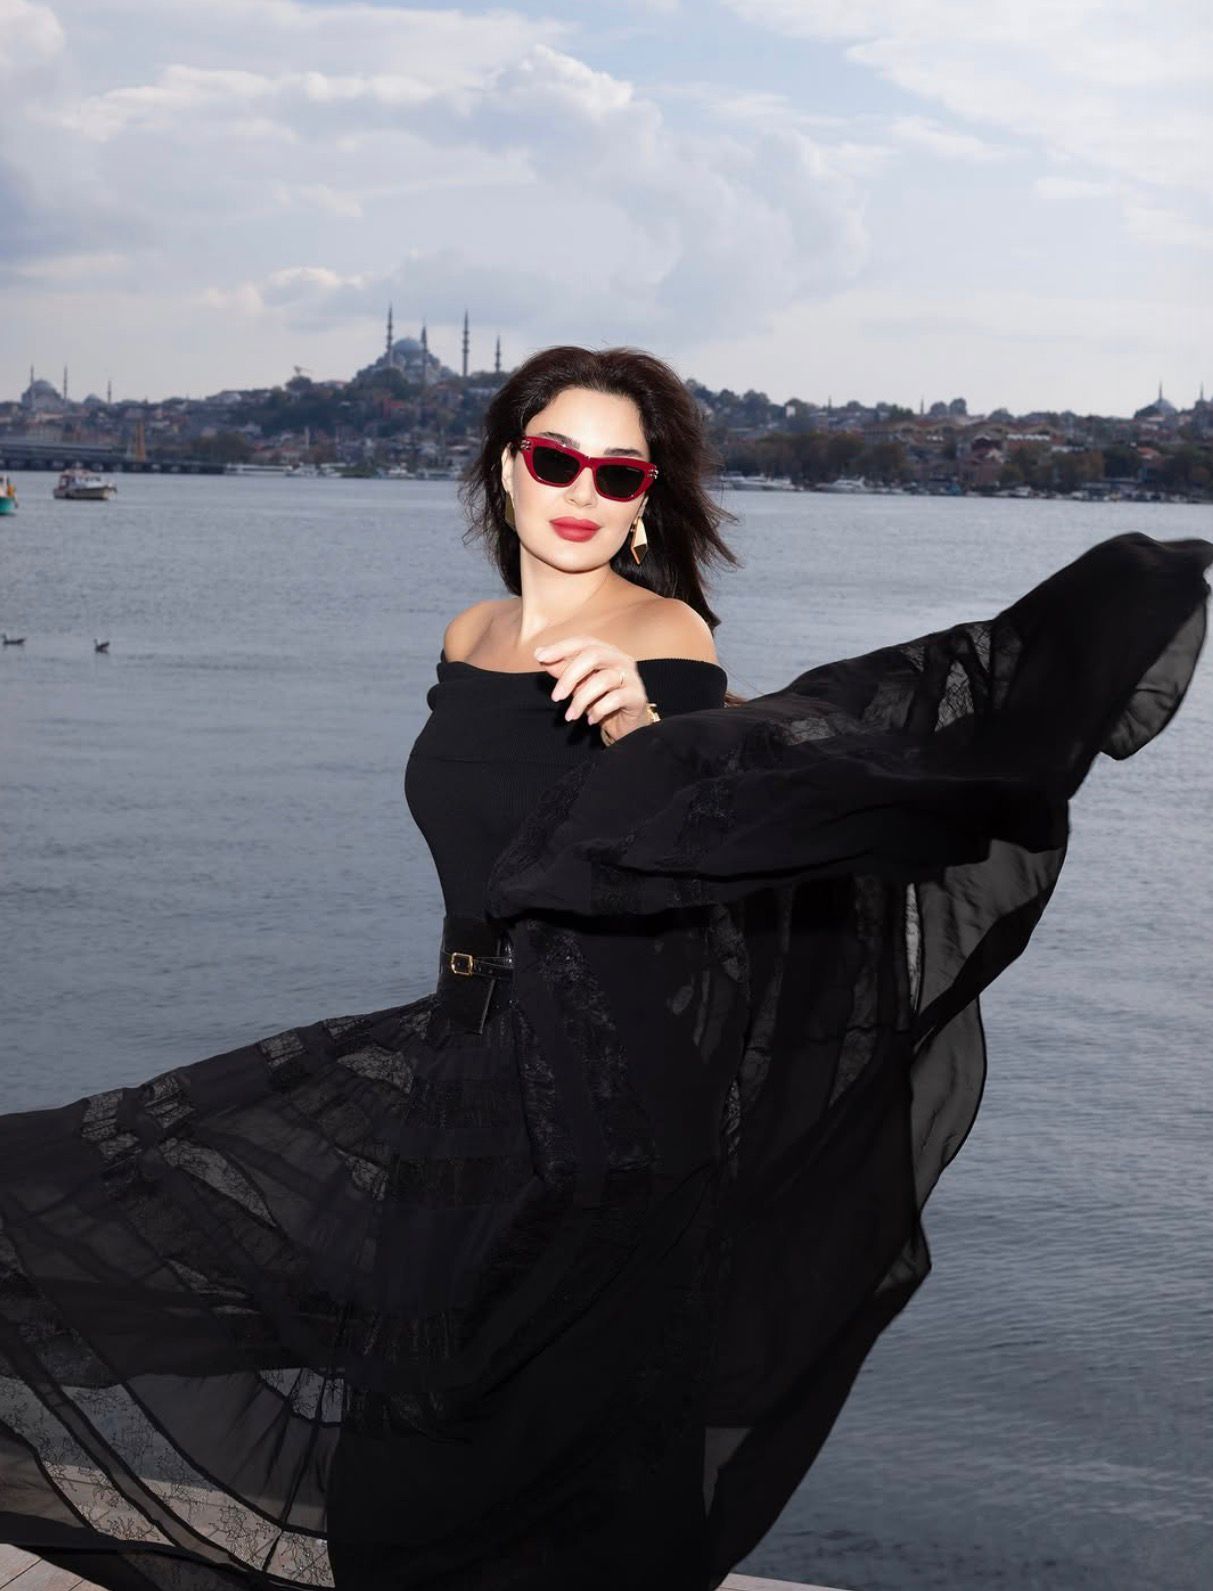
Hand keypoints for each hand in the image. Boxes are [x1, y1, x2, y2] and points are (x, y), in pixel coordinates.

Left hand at [533, 635, 650, 741]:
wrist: (626, 724)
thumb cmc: (601, 699)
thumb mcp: (577, 684)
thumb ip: (561, 668)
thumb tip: (539, 653)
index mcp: (606, 652)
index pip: (583, 642)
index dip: (561, 647)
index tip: (540, 657)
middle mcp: (621, 659)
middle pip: (593, 656)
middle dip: (570, 677)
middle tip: (556, 697)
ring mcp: (632, 677)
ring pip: (603, 680)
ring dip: (581, 700)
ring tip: (570, 716)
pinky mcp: (637, 697)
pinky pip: (616, 699)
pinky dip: (598, 710)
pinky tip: (591, 719)